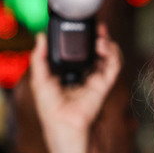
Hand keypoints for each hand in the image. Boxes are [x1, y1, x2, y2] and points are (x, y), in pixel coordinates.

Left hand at [29, 24, 121, 152]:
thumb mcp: (39, 78)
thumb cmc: (50, 109)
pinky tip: (104, 47)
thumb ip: (39, 58)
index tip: (82, 26)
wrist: (62, 125)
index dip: (84, 38)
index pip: (82, 52)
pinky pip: (114, 67)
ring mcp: (98, 80)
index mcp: (72, 73)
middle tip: (97, 26)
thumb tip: (40, 37)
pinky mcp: (105, 85)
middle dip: (100, 37)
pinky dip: (113, 55)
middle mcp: (87, 75)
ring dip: (108, 44)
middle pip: (98, 51)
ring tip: (101, 36)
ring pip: (109, 57)